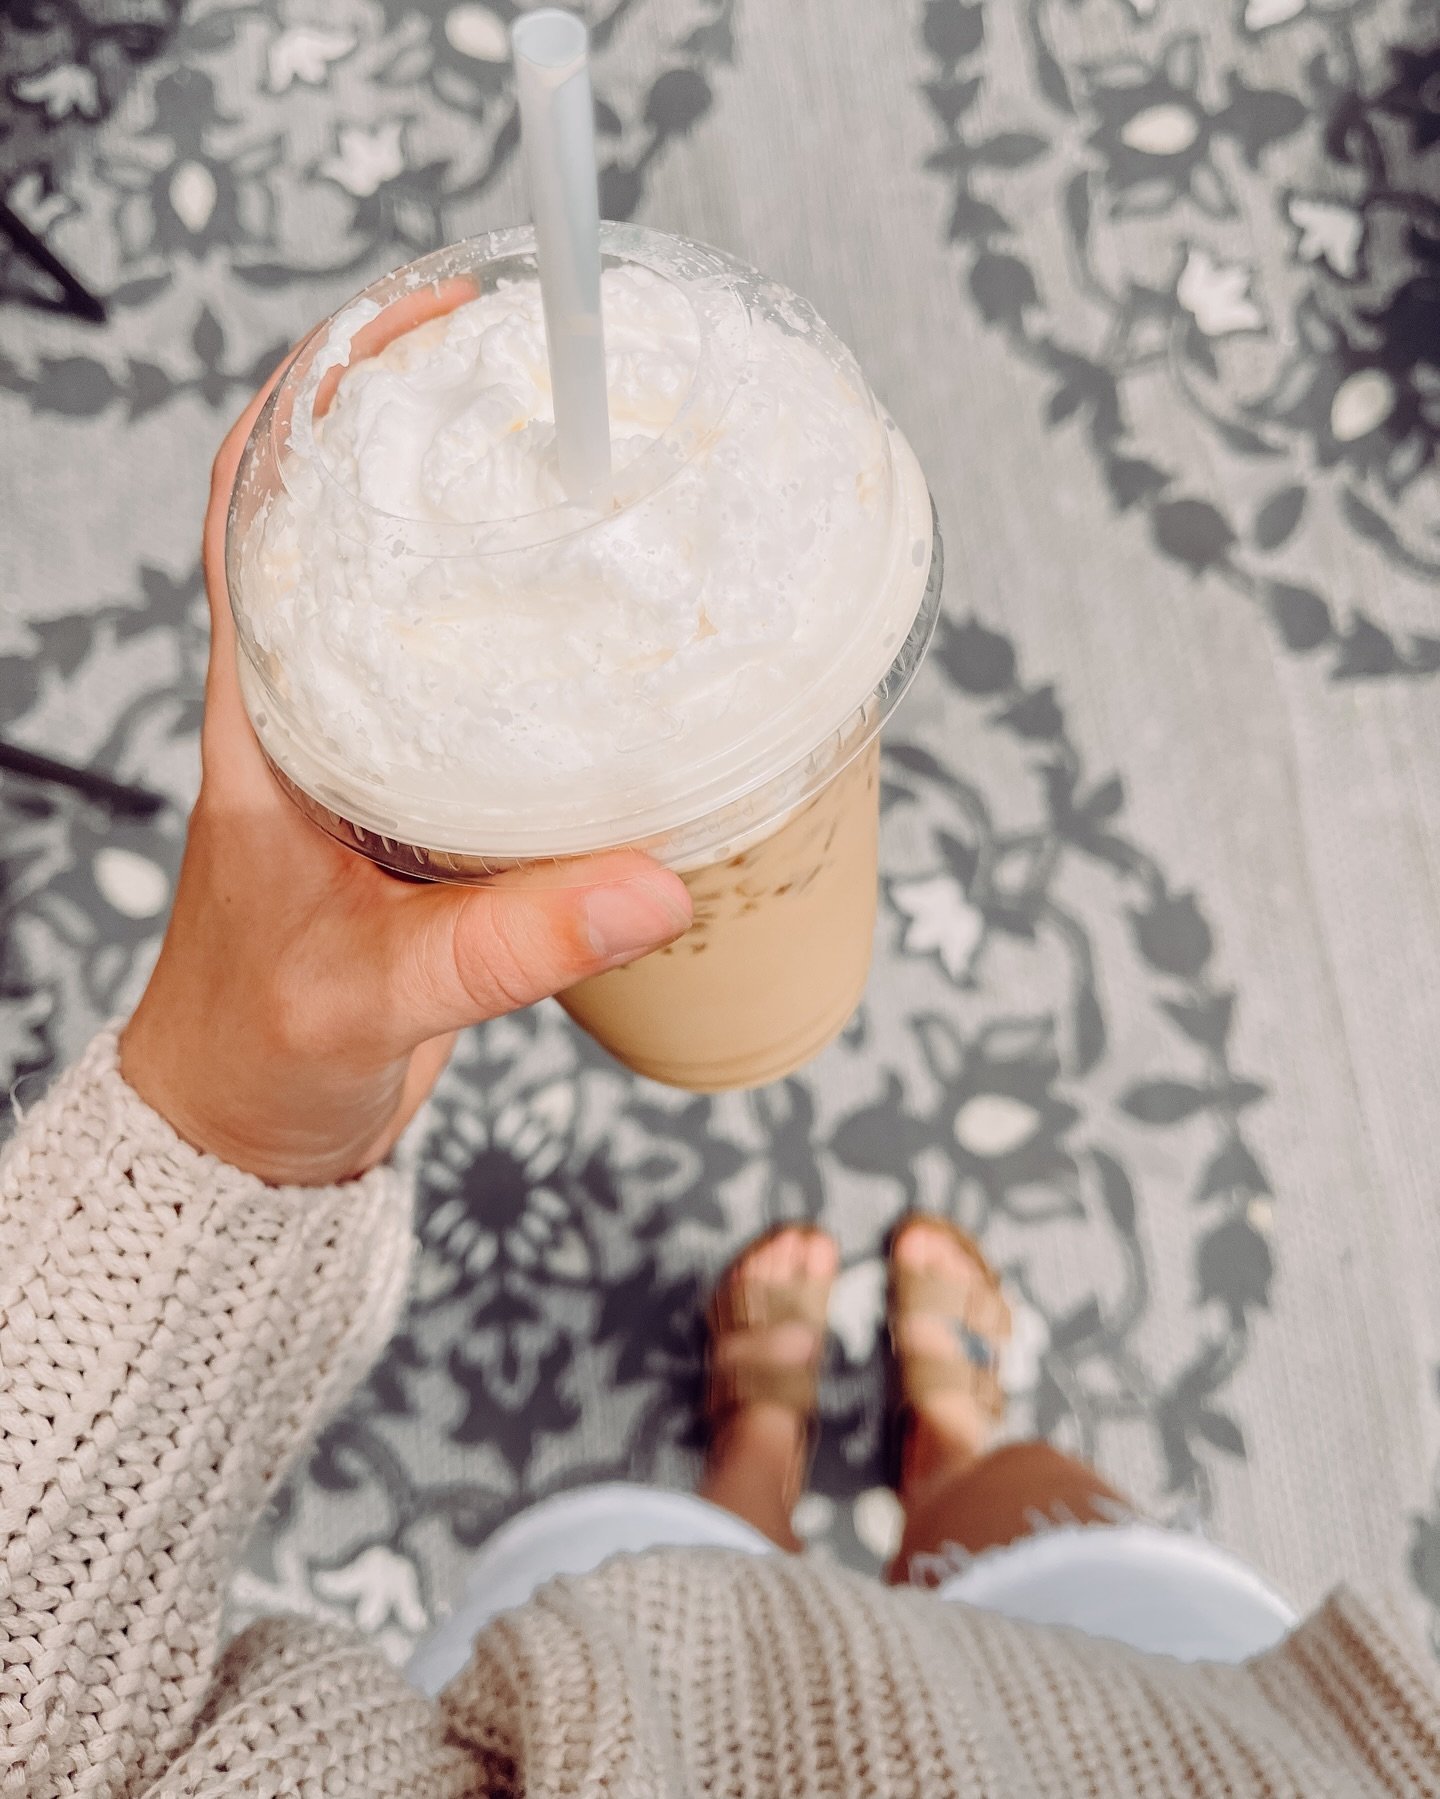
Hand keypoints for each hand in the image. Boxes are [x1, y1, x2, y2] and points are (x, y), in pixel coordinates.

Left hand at [121, 327, 690, 1186]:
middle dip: (432, 435)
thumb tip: (653, 883)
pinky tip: (622, 656)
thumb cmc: (260, 1052)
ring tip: (595, 481)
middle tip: (542, 380)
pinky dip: (546, 661)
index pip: (254, 514)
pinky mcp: (432, 816)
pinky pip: (485, 707)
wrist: (251, 1131)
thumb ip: (506, 947)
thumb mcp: (373, 996)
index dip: (315, 397)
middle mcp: (314, 719)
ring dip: (491, 539)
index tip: (412, 325)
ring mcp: (374, 763)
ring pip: (423, 612)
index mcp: (262, 726)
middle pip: (353, 529)